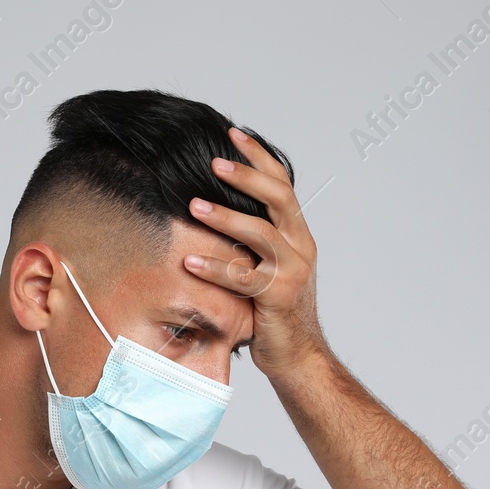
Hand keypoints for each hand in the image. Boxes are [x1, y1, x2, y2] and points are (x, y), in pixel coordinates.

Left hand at [184, 125, 325, 377]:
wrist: (297, 354)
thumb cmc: (272, 310)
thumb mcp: (265, 266)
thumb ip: (250, 241)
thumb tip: (210, 209)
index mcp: (297, 233)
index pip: (282, 183)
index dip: (259, 156)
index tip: (234, 134)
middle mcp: (300, 246)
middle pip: (278, 197)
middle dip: (246, 176)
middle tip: (213, 163)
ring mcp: (292, 271)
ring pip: (260, 233)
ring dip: (224, 217)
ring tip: (192, 206)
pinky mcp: (278, 296)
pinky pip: (243, 277)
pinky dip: (215, 267)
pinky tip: (189, 260)